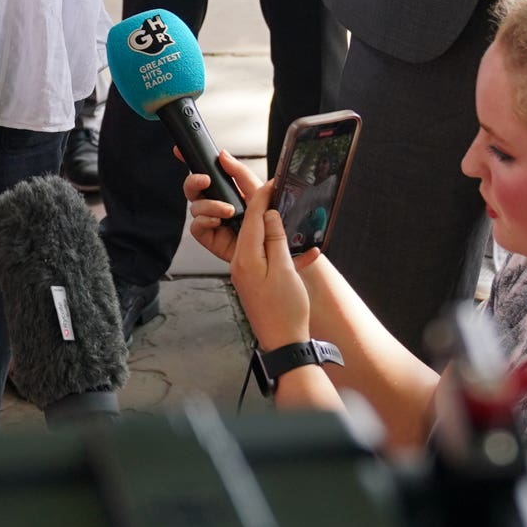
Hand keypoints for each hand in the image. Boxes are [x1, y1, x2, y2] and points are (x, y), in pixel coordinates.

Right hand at [181, 148, 267, 265]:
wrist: (273, 246)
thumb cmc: (269, 221)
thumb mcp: (258, 190)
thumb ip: (239, 172)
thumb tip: (223, 155)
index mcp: (226, 190)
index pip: (204, 174)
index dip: (190, 163)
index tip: (180, 152)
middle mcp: (215, 204)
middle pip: (193, 189)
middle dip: (194, 182)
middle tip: (205, 180)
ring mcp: (211, 221)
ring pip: (194, 207)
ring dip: (209, 205)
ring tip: (228, 210)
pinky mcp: (209, 238)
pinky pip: (196, 226)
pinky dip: (205, 221)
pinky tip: (218, 221)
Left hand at [230, 171, 314, 353]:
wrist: (285, 343)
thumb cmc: (287, 310)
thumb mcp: (285, 270)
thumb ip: (275, 240)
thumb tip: (269, 215)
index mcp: (246, 258)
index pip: (253, 218)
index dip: (263, 197)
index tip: (273, 183)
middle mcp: (239, 262)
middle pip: (248, 225)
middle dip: (260, 206)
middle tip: (273, 191)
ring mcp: (243, 271)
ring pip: (252, 238)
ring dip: (265, 224)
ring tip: (277, 211)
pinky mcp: (250, 279)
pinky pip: (257, 252)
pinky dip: (268, 241)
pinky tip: (279, 237)